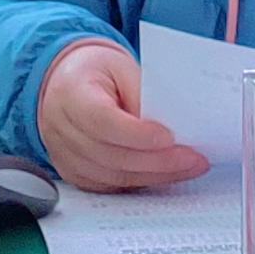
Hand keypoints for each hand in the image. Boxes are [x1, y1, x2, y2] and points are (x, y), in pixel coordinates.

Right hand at [37, 40, 208, 191]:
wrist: (68, 82)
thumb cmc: (97, 71)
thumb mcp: (121, 67)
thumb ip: (141, 94)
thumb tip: (170, 124)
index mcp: (70, 94)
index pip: (102, 121)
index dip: (136, 133)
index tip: (169, 137)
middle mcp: (61, 129)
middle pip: (111, 155)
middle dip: (158, 161)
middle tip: (193, 158)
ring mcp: (65, 157)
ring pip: (113, 176)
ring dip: (155, 175)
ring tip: (189, 167)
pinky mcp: (76, 173)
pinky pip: (111, 185)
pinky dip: (142, 181)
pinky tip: (167, 174)